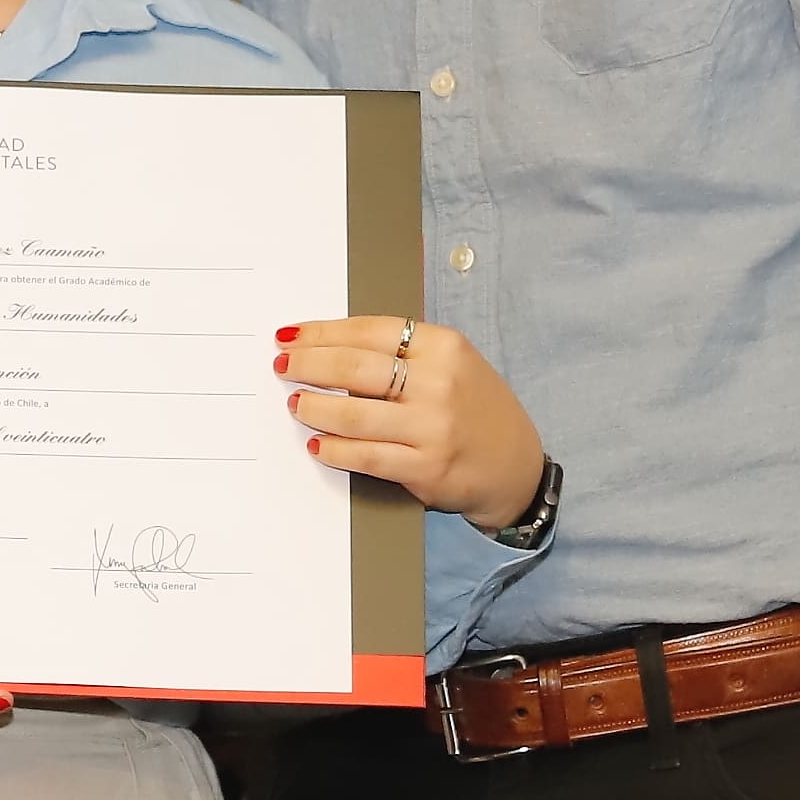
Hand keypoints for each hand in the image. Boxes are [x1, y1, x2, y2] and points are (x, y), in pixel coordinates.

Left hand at [277, 318, 546, 531]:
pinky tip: (318, 444)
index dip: (322, 333)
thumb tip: (330, 348)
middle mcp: (439, 383)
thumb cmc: (474, 407)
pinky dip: (334, 449)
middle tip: (283, 367)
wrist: (515, 465)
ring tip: (296, 404)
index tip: (291, 336)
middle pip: (355, 368)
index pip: (369, 331)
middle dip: (309, 365)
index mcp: (444, 346)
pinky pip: (365, 456)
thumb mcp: (452, 364)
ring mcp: (432, 428)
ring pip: (353, 413)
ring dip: (314, 407)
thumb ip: (403, 353)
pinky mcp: (425, 468)